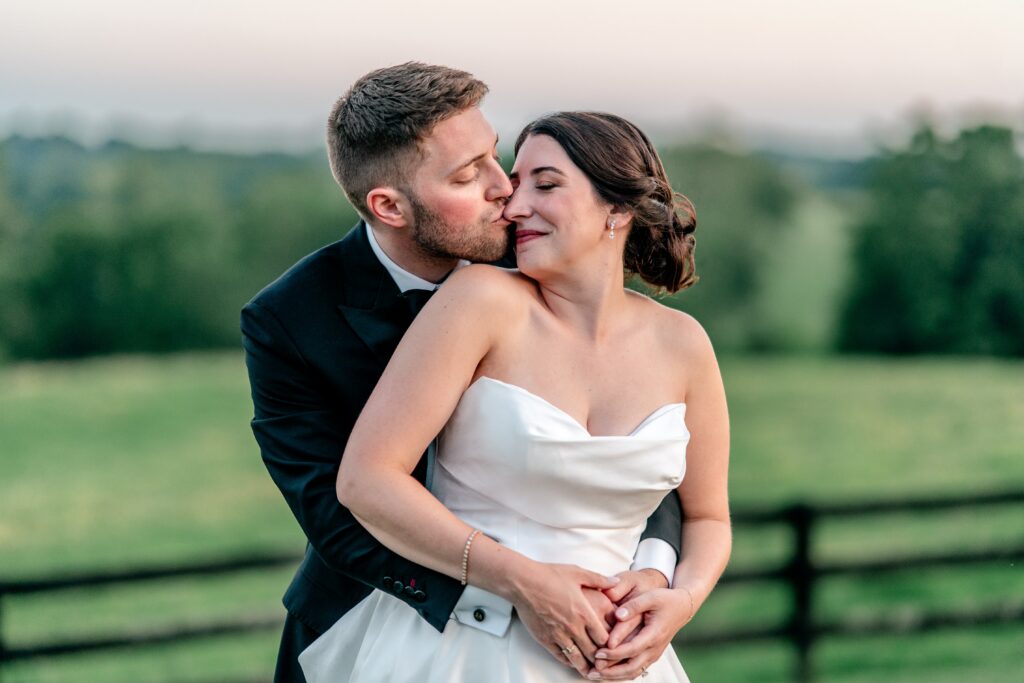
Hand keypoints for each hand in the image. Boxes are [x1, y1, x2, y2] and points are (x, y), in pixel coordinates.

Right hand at [510, 562, 618, 676]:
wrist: (523, 582)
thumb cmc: (549, 575)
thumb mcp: (578, 573)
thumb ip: (599, 579)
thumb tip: (615, 582)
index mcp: (584, 612)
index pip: (604, 637)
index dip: (611, 644)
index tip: (614, 646)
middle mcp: (573, 627)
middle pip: (593, 652)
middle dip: (601, 660)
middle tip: (606, 664)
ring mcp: (559, 635)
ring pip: (577, 658)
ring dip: (586, 667)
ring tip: (592, 671)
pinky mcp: (545, 639)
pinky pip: (560, 656)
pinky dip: (569, 662)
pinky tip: (573, 662)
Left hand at [591, 588, 692, 679]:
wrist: (682, 607)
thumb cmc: (666, 600)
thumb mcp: (650, 597)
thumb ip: (633, 606)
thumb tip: (617, 615)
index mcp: (654, 634)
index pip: (632, 649)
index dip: (614, 653)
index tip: (597, 653)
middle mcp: (654, 648)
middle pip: (631, 668)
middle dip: (610, 672)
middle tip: (592, 670)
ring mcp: (653, 654)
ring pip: (633, 672)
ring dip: (614, 676)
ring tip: (595, 675)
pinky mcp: (651, 655)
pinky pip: (636, 669)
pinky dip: (621, 673)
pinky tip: (606, 672)